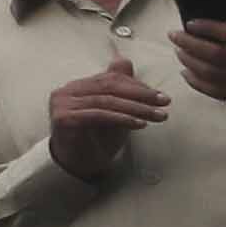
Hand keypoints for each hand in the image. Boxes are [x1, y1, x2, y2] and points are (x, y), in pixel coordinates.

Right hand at [49, 58, 170, 183]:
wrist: (78, 165)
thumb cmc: (96, 138)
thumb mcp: (113, 110)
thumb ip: (117, 87)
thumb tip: (123, 60)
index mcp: (76, 87)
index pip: (110, 79)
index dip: (137, 86)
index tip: (161, 97)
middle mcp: (65, 91)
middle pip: (108, 87)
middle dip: (141, 95)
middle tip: (164, 103)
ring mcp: (62, 104)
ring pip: (106, 100)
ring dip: (137, 108)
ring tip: (157, 116)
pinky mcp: (64, 118)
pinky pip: (99, 114)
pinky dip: (122, 118)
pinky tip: (140, 124)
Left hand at [177, 20, 225, 104]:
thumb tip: (219, 22)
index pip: (225, 34)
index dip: (207, 27)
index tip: (190, 23)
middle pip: (212, 53)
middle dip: (189, 43)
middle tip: (173, 34)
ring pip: (209, 72)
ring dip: (188, 60)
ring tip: (178, 50)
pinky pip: (212, 91)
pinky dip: (195, 81)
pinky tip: (185, 72)